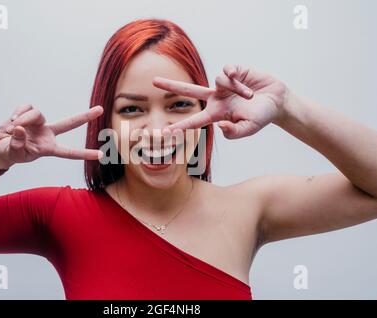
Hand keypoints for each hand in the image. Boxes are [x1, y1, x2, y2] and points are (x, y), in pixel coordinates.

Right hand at [0, 105, 103, 166]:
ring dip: (23, 118)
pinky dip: (18, 112)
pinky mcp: (30, 114)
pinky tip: (12, 120)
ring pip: (37, 113)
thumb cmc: (10, 153)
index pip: (69, 152)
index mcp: (48, 148)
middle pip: (70, 123)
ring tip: (12, 127)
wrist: (0, 145)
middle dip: (85, 116)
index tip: (101, 155)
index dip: (85, 153)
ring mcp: (40, 123)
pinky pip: (27, 107)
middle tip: (101, 109)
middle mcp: (48, 134)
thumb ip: (16, 143)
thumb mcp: (12, 152)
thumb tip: (21, 129)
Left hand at [153, 65, 287, 138]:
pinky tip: (242, 78)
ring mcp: (223, 84)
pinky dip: (235, 77)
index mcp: (217, 114)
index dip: (180, 127)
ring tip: (250, 96)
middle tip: (153, 82)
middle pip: (188, 91)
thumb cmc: (262, 117)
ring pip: (218, 80)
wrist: (277, 101)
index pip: (194, 120)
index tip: (165, 133)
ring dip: (236, 89)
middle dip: (171, 86)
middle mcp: (216, 98)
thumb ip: (235, 132)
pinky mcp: (233, 72)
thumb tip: (220, 126)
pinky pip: (227, 71)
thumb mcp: (250, 128)